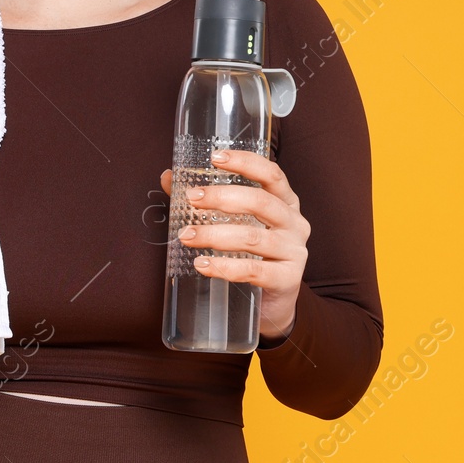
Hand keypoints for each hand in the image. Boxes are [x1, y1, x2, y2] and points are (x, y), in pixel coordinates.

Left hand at [159, 148, 309, 338]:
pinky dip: (224, 267)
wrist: (274, 305)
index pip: (272, 174)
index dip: (245, 162)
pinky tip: (202, 264)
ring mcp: (295, 251)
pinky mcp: (288, 279)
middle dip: (222, 197)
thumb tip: (169, 178)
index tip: (215, 157)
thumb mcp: (236, 225)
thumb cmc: (253, 256)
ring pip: (252, 237)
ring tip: (186, 236)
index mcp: (286, 203)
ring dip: (215, 235)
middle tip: (191, 199)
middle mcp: (295, 223)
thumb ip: (206, 202)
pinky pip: (253, 270)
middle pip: (260, 202)